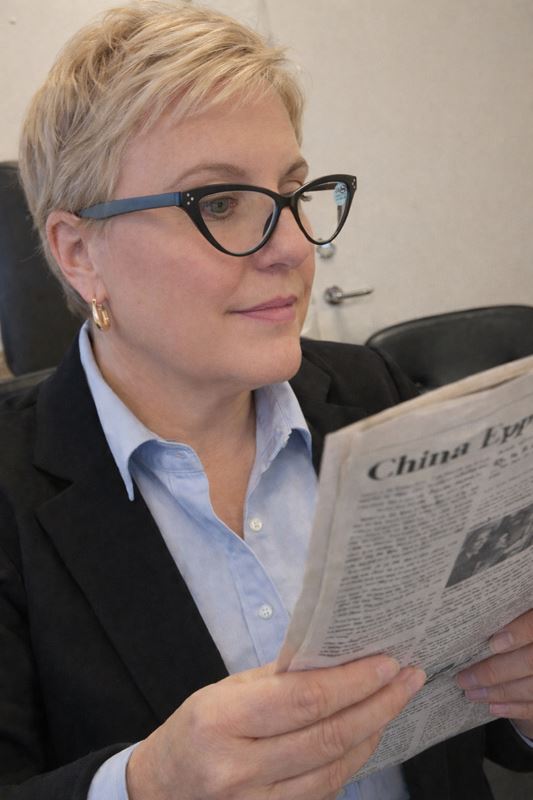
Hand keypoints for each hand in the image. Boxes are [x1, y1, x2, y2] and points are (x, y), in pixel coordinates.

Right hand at [127, 656, 424, 799]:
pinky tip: (366, 734)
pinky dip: (351, 761)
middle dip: (377, 704)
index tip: (387, 662)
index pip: (303, 699)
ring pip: (334, 769)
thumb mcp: (224, 692)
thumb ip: (277, 679)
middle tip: (408, 678)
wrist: (161, 792)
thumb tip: (336, 659)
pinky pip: (325, 792)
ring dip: (372, 732)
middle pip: (327, 737)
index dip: (353, 682)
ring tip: (394, 701)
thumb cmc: (195, 730)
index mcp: (221, 721)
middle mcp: (238, 770)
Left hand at [457, 609, 532, 738]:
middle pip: (529, 662)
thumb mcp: (518, 612)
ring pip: (531, 687)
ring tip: (471, 694)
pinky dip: (515, 708)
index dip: (517, 634)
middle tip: (463, 678)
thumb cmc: (520, 622)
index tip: (493, 643)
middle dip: (494, 672)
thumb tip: (469, 621)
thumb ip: (506, 616)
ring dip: (499, 693)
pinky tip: (493, 708)